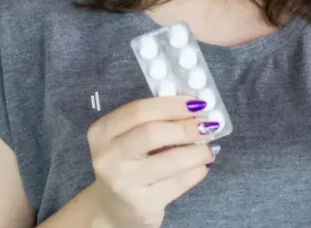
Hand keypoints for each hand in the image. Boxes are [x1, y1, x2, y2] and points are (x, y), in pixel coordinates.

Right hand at [84, 95, 219, 227]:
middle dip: (186, 127)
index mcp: (102, 132)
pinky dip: (196, 171)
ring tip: (209, 148)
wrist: (113, 208)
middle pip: (153, 133)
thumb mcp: (127, 139)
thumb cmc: (127, 164)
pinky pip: (178, 183)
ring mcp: (124, 182)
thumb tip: (194, 109)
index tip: (196, 103)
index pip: (139, 110)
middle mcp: (108, 157)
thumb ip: (153, 121)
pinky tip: (202, 166)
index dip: (172, 105)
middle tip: (207, 125)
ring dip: (197, 151)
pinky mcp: (142, 204)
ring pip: (170, 160)